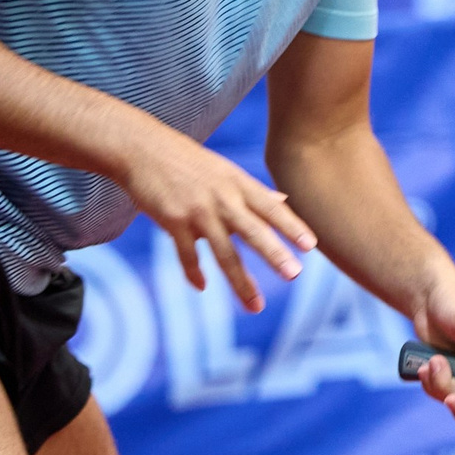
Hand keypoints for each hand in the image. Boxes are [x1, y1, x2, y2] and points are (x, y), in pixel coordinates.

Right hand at [119, 129, 317, 311]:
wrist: (143, 149)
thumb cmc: (189, 161)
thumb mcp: (227, 171)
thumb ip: (255, 191)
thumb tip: (284, 201)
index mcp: (239, 184)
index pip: (271, 208)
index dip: (292, 226)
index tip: (311, 246)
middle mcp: (222, 198)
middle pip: (252, 231)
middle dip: (274, 253)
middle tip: (294, 274)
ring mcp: (197, 211)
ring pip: (223, 252)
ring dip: (240, 281)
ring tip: (256, 305)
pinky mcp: (172, 221)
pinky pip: (187, 254)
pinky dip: (194, 273)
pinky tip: (202, 287)